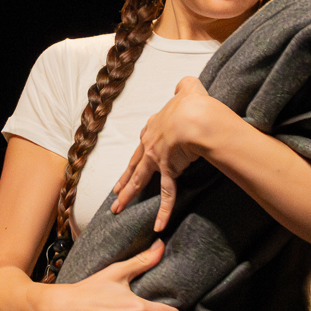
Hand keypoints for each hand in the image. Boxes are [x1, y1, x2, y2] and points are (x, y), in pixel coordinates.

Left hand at [110, 77, 224, 231]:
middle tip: (115, 191)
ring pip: (139, 181)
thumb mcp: (188, 89)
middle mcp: (151, 144)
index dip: (142, 149)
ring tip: (117, 209)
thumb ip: (184, 87)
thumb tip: (184, 85)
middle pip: (134, 164)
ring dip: (128, 196)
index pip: (144, 140)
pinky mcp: (169, 172)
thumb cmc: (191, 104)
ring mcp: (157, 160)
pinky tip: (159, 226)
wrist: (194, 117)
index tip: (139, 155)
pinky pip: (166, 195)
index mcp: (154, 126)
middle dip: (124, 179)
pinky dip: (163, 211)